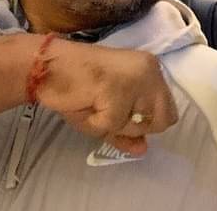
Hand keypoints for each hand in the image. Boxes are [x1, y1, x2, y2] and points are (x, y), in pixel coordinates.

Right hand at [38, 42, 177, 155]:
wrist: (47, 67)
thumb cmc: (76, 87)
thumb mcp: (107, 113)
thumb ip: (128, 131)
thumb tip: (143, 149)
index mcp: (151, 70)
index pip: (168, 112)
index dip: (144, 121)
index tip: (119, 110)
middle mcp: (150, 70)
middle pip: (161, 122)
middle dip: (132, 126)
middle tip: (106, 108)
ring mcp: (137, 78)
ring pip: (139, 126)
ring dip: (112, 125)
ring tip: (93, 103)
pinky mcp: (120, 88)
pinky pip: (113, 124)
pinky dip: (95, 122)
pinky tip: (86, 102)